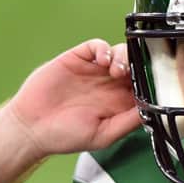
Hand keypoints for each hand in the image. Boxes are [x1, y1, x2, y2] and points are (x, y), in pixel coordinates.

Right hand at [6, 39, 140, 156]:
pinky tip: (102, 60)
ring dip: (123, 57)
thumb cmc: (65, 136)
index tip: (151, 84)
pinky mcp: (77, 59)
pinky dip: (104, 49)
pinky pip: (97, 46)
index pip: (142, 86)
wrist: (31, 127)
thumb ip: (128, 122)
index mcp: (118, 103)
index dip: (149, 82)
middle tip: (133, 75)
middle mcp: (109, 85)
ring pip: (119, 53)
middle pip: (134, 66)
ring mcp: (93, 70)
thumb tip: (151, 110)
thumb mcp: (103, 135)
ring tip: (116, 71)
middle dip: (139, 66)